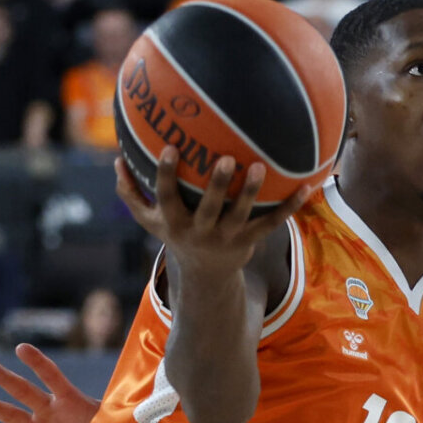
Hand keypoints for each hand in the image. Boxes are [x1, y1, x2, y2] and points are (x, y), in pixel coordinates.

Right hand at [115, 147, 306, 282]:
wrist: (205, 275)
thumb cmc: (176, 234)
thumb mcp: (149, 220)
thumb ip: (131, 193)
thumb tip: (116, 159)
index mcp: (175, 222)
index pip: (166, 197)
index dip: (166, 174)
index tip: (169, 147)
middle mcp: (201, 231)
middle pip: (210, 208)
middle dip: (217, 185)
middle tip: (224, 159)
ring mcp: (228, 237)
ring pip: (242, 215)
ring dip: (252, 192)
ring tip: (260, 166)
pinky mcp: (250, 241)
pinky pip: (272, 223)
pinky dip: (290, 207)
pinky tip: (306, 187)